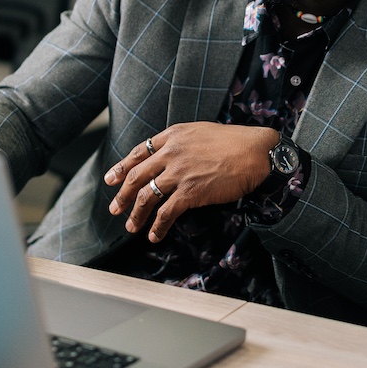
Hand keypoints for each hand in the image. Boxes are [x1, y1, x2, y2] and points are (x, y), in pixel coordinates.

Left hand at [103, 123, 276, 241]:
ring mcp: (179, 173)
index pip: (139, 152)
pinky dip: (157, 227)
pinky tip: (154, 235)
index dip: (122, 167)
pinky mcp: (190, 192)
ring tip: (131, 226)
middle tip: (114, 207)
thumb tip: (170, 156)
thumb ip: (181, 143)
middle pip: (136, 176)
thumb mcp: (200, 132)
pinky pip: (166, 213)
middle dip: (121, 194)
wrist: (255, 153)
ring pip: (146, 196)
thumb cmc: (234, 142)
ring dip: (136, 214)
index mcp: (173, 136)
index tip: (112, 178)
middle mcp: (171, 153)